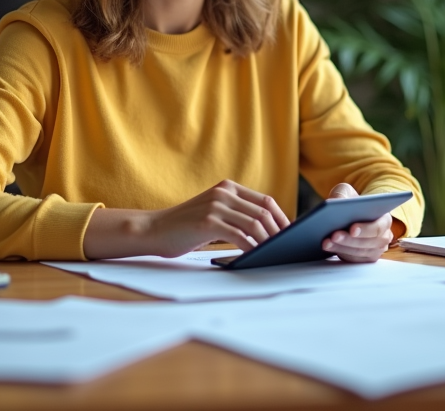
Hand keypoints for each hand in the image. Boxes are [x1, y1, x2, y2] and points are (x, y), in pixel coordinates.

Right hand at [145, 180, 290, 257]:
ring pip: (255, 224)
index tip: (291, 233)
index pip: (265, 201)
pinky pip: (240, 236)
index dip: (282, 217)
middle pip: (263, 212)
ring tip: (275, 254)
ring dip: (268, 241)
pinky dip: (252, 248)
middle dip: (279, 232)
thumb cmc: (185, 226)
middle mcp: (224, 193)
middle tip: (287, 247)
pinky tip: (255, 257)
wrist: (154, 229)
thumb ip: (235, 214)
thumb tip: (265, 232)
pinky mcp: (208, 222)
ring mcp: (216, 206)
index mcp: (227, 187)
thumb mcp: (213, 212)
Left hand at [321, 183, 392, 262]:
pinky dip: (340, 253)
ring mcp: (376, 250)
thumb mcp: (346, 192)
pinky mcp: (365, 259)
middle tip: (334, 235)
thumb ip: (342, 194)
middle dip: (349, 240)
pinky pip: (353, 259)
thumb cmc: (349, 202)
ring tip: (326, 242)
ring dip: (342, 248)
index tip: (352, 229)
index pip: (378, 227)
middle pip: (369, 243)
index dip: (365, 229)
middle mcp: (384, 237)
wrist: (347, 214)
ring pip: (360, 252)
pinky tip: (328, 247)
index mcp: (385, 219)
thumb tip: (335, 202)